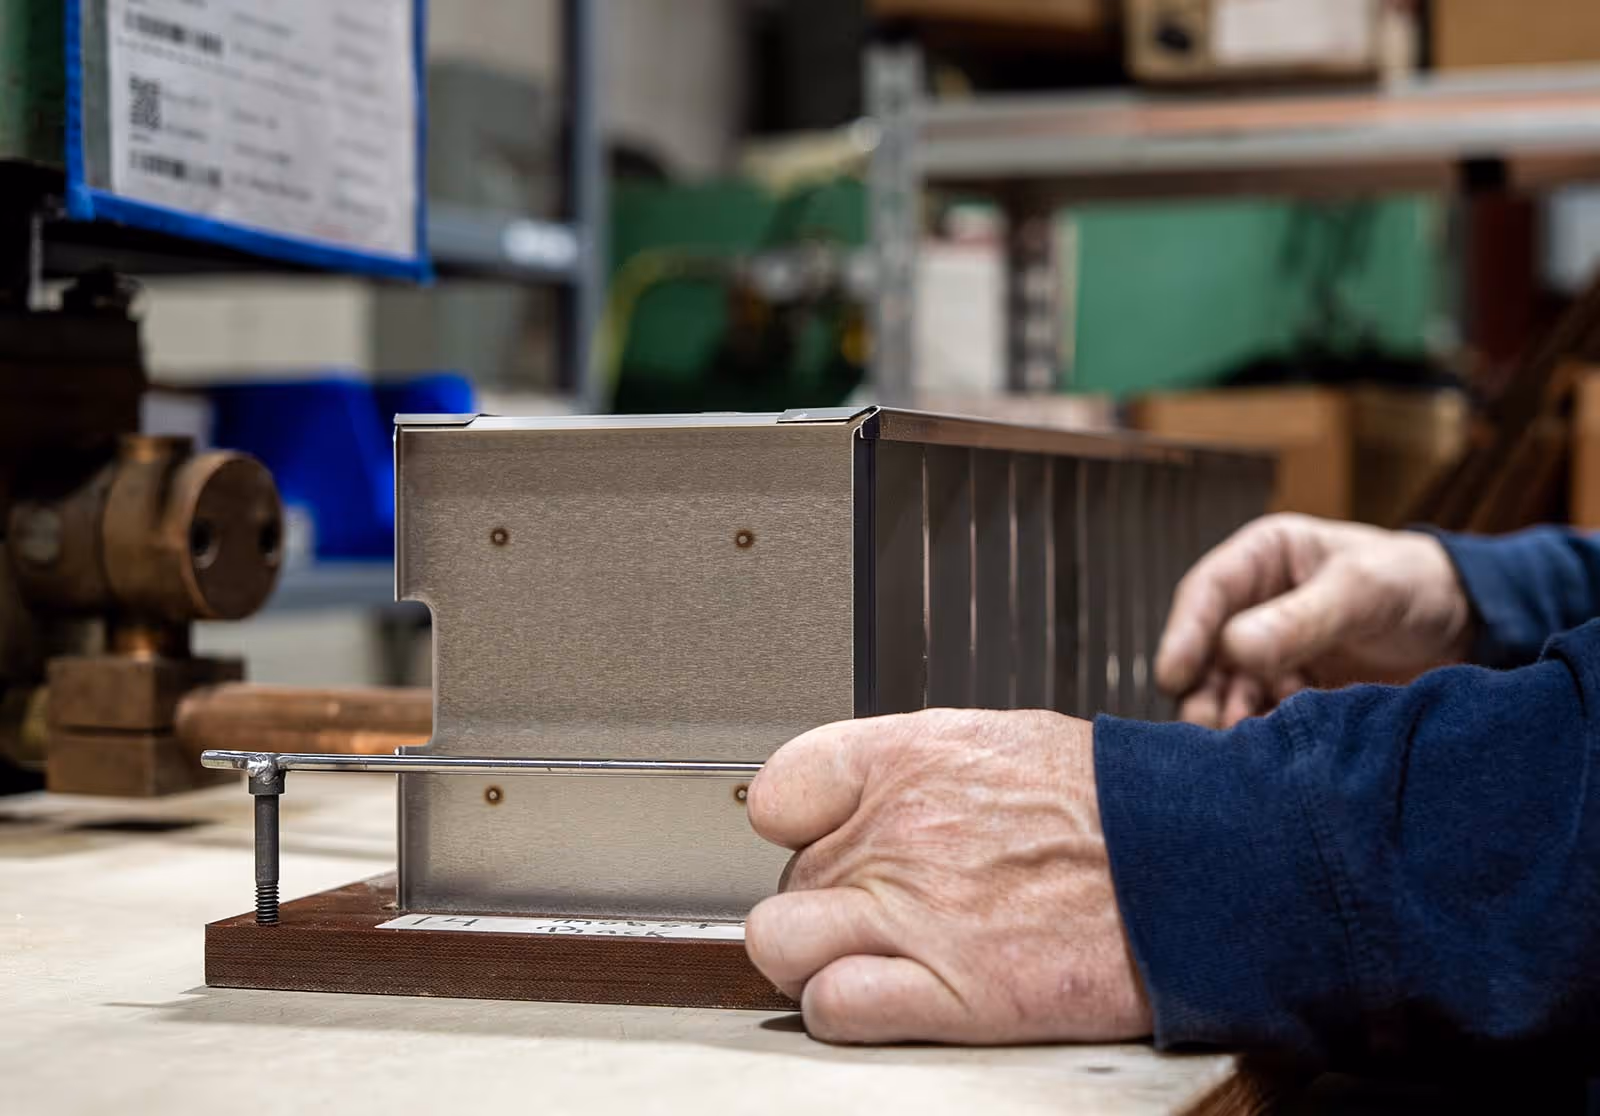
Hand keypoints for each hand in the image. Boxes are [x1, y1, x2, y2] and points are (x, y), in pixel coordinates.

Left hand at [743, 708, 1150, 1044]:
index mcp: (907, 758)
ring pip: (782, 944)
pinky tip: (885, 994)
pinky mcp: (950, 992)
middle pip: (789, 875)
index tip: (819, 839)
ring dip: (812, 957)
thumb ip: (910, 769)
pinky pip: (830, 1007)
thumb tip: (853, 800)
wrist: (1197, 863)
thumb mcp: (996, 742)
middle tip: (885, 906)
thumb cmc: (1110, 806)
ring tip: (865, 956)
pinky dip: (844, 1008)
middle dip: (829, 897)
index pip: (779, 791)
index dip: (797, 824)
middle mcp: (898, 831)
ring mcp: (916, 913)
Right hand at [1155, 514, 1474, 727]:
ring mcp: (1274, 653)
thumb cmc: (1414, 583)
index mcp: (1263, 560)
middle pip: (1208, 652)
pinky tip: (1281, 751)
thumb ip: (1300, 619)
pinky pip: (1267, 716)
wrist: (1472, 624)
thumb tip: (1232, 648)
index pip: (1205, 594)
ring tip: (1249, 745)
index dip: (1183, 635)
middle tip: (1208, 728)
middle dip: (1204, 691)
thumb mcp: (1362, 590)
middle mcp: (1257, 607)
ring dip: (1235, 717)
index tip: (1172, 677)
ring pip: (1232, 690)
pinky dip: (1268, 734)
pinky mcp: (1296, 693)